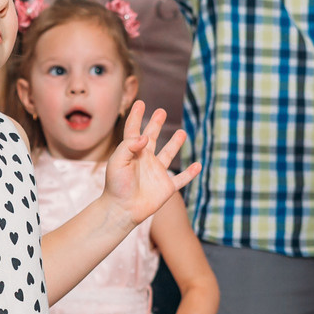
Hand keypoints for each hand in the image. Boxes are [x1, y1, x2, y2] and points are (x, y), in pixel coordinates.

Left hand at [101, 102, 198, 225]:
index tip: (140, 103)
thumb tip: (145, 137)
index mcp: (132, 152)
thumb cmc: (116, 186)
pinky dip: (190, 173)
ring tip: (182, 133)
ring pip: (168, 155)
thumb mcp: (117, 162)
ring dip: (175, 144)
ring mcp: (156, 173)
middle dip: (156, 124)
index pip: (134, 130)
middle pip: (152, 138)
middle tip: (161, 111)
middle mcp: (145, 160)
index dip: (136, 116)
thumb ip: (128, 146)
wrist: (122, 210)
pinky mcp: (165, 187)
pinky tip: (198, 165)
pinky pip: (181, 179)